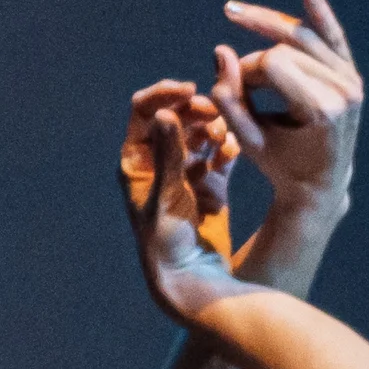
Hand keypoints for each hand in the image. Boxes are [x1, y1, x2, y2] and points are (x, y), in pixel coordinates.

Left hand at [121, 80, 239, 256]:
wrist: (190, 278)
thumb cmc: (166, 242)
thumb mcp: (166, 195)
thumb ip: (168, 154)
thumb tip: (164, 113)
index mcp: (136, 161)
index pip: (144, 112)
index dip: (164, 95)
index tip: (189, 90)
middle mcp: (159, 162)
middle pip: (176, 116)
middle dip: (195, 109)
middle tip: (214, 112)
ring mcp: (186, 171)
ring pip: (201, 131)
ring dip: (213, 126)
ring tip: (222, 137)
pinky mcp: (211, 183)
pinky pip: (221, 153)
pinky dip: (228, 147)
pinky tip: (231, 152)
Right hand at [213, 0, 362, 213]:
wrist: (321, 183)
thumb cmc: (281, 166)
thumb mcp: (250, 141)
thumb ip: (231, 101)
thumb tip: (220, 50)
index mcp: (323, 108)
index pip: (273, 64)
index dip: (244, 71)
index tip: (229, 90)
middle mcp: (344, 89)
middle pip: (286, 48)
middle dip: (254, 60)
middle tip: (233, 76)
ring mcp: (351, 80)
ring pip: (303, 37)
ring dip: (268, 26)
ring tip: (235, 12)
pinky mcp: (351, 74)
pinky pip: (333, 36)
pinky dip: (319, 12)